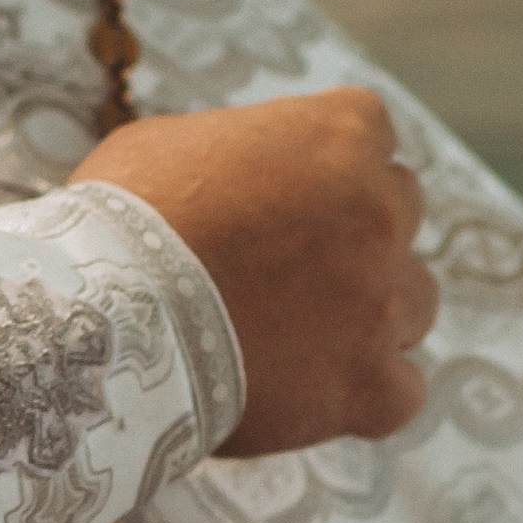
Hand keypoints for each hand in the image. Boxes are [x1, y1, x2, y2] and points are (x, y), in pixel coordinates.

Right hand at [73, 87, 435, 454]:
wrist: (107, 318)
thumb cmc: (124, 219)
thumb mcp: (170, 145)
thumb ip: (237, 151)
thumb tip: (242, 170)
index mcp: (339, 137)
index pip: (369, 131)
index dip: (328, 162)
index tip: (291, 187)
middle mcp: (381, 212)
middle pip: (400, 211)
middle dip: (356, 230)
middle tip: (292, 259)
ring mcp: (383, 302)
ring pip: (415, 301)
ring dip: (375, 310)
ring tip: (306, 331)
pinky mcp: (370, 383)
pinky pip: (404, 390)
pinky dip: (373, 392)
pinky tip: (328, 391)